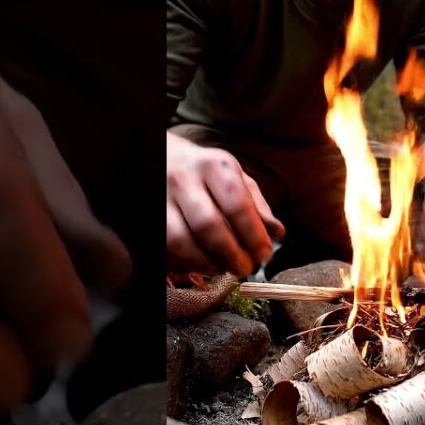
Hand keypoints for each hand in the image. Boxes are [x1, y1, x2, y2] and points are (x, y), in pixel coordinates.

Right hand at [166, 134, 284, 276]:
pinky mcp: (147, 215)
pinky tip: (198, 264)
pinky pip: (164, 247)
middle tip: (244, 269)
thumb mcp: (234, 177)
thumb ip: (256, 205)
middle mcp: (185, 178)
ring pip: (181, 241)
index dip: (253, 236)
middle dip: (231, 255)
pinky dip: (184, 262)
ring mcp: (160, 196)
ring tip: (221, 268)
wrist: (160, 155)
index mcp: (215, 166)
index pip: (237, 205)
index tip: (264, 255)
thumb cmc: (204, 172)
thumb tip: (277, 233)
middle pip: (209, 227)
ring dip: (205, 263)